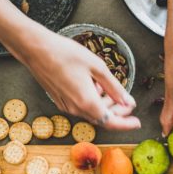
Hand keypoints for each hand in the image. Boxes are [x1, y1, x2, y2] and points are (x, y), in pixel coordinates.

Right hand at [15, 27, 139, 130]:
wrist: (35, 49)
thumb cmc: (65, 54)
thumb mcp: (97, 67)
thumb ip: (114, 87)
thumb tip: (127, 101)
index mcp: (87, 102)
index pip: (111, 122)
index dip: (126, 124)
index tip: (137, 122)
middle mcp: (75, 108)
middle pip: (102, 119)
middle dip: (118, 113)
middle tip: (128, 102)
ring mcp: (66, 105)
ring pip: (91, 112)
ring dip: (105, 106)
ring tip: (112, 91)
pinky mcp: (60, 100)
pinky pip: (81, 107)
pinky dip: (93, 101)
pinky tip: (96, 87)